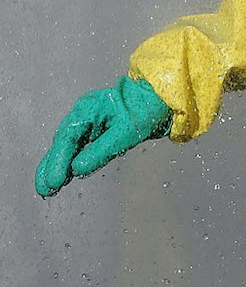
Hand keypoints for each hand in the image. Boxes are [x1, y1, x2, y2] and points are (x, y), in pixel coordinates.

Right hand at [35, 76, 171, 196]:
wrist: (162, 96)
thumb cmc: (147, 108)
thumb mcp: (127, 131)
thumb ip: (102, 150)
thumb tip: (77, 169)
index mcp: (88, 109)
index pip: (67, 138)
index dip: (58, 161)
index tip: (53, 182)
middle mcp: (84, 114)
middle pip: (62, 142)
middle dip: (52, 166)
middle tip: (43, 189)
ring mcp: (88, 121)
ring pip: (67, 145)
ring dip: (57, 166)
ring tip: (48, 188)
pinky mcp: (96, 129)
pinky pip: (78, 146)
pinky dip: (70, 161)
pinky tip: (64, 176)